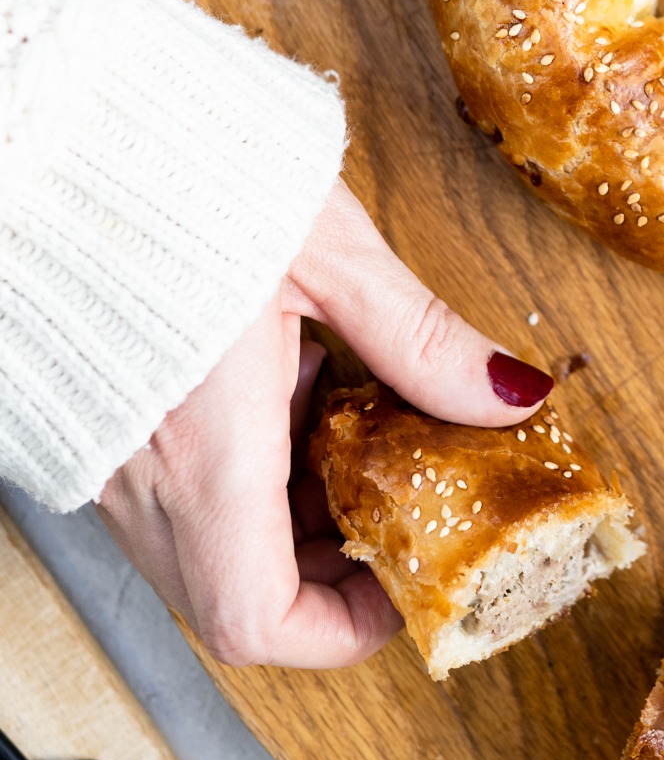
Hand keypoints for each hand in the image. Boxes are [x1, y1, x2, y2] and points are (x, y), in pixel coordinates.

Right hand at [95, 180, 550, 669]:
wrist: (58, 128)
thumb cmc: (178, 175)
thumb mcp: (327, 253)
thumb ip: (420, 338)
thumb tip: (509, 395)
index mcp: (204, 455)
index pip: (257, 622)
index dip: (339, 631)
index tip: (402, 588)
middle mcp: (141, 475)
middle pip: (232, 591)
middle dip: (324, 568)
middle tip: (394, 503)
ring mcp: (107, 451)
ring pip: (200, 541)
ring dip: (284, 514)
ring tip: (346, 425)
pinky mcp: (93, 413)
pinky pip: (166, 486)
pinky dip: (237, 466)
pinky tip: (281, 378)